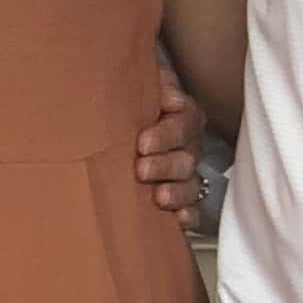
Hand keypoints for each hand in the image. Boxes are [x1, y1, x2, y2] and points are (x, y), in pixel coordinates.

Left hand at [134, 73, 206, 225]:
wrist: (109, 125)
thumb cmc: (122, 103)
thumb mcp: (133, 84)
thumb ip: (149, 83)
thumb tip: (169, 97)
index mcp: (180, 116)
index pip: (186, 121)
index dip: (167, 134)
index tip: (141, 143)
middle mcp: (186, 146)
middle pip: (187, 157)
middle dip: (165, 165)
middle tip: (141, 169)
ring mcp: (183, 175)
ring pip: (191, 185)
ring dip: (177, 192)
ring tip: (158, 197)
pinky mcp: (178, 201)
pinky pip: (193, 210)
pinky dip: (188, 216)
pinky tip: (178, 219)